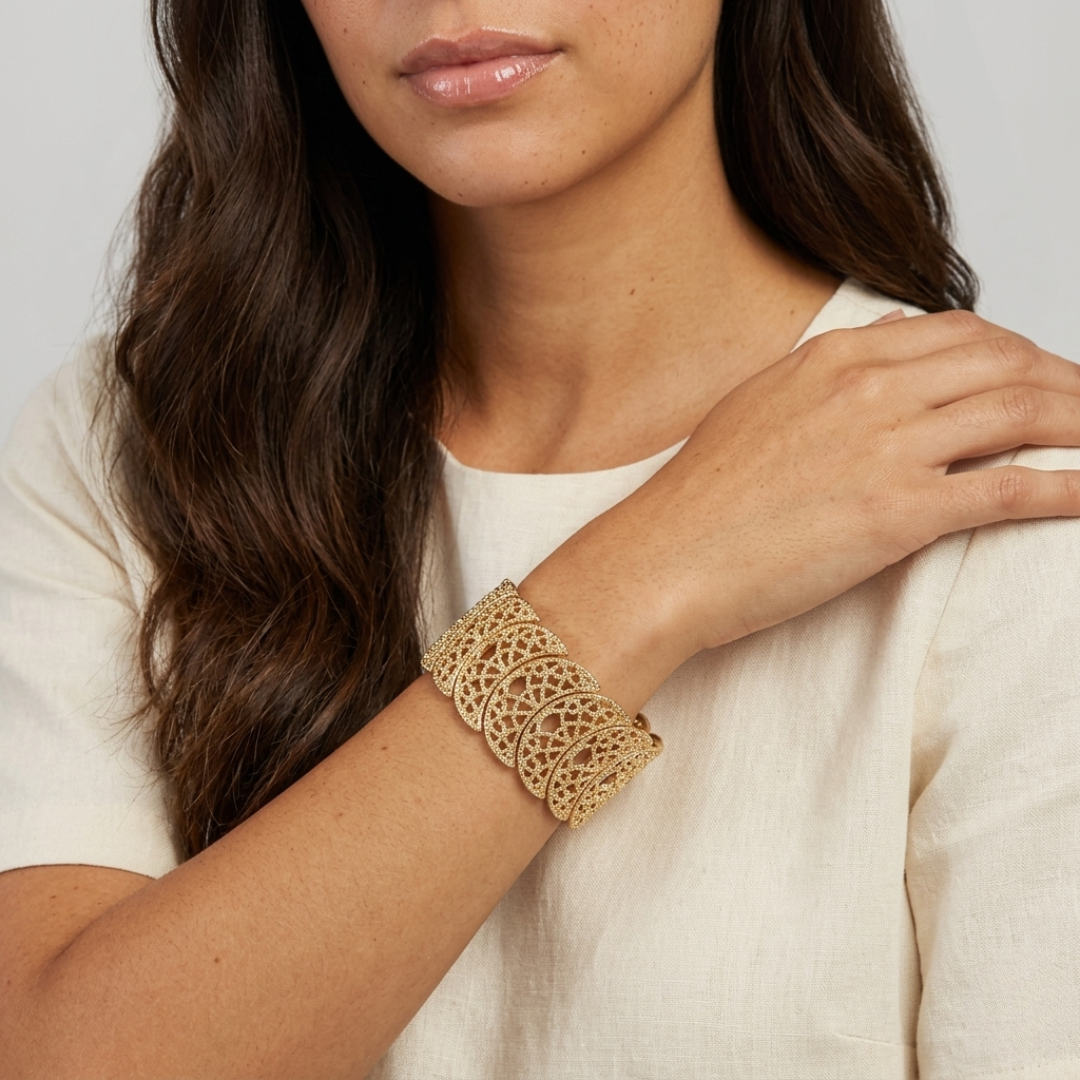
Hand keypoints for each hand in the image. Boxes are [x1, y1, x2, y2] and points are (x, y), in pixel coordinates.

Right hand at [523, 311, 1079, 708]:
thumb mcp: (756, 409)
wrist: (662, 558)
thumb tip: (877, 363)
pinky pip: (1013, 487)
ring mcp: (886, 445)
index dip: (1017, 351)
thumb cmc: (697, 501)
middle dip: (1067, 382)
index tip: (1038, 377)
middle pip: (1005, 363)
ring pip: (1023, 412)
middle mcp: (868, 387)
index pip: (959, 333)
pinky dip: (1069, 487)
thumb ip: (823, 380)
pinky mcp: (898, 512)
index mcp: (834, 357)